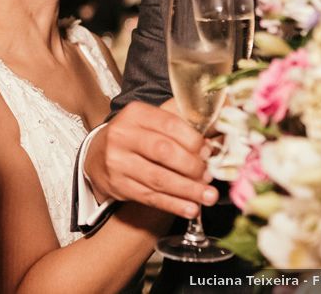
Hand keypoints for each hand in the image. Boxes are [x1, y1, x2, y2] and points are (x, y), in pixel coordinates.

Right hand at [84, 101, 218, 218]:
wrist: (97, 155)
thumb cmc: (135, 136)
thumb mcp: (152, 120)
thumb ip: (182, 119)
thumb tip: (223, 118)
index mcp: (135, 114)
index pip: (169, 124)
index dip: (194, 140)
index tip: (209, 151)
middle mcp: (122, 135)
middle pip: (163, 152)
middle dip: (192, 166)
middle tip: (209, 175)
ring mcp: (117, 162)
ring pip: (158, 178)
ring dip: (188, 190)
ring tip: (208, 196)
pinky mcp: (118, 185)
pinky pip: (150, 197)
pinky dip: (173, 205)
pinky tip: (190, 208)